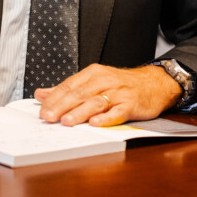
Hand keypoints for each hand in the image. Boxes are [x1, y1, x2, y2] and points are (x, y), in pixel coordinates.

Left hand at [34, 63, 181, 126]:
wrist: (155, 83)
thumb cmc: (122, 84)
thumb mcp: (94, 81)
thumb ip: (68, 89)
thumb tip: (42, 94)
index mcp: (93, 74)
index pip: (70, 85)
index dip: (54, 98)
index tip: (41, 110)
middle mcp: (105, 81)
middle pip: (80, 93)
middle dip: (62, 106)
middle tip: (48, 117)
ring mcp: (119, 92)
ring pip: (96, 102)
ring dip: (80, 112)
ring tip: (67, 121)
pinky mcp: (132, 104)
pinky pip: (118, 111)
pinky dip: (107, 118)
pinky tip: (96, 123)